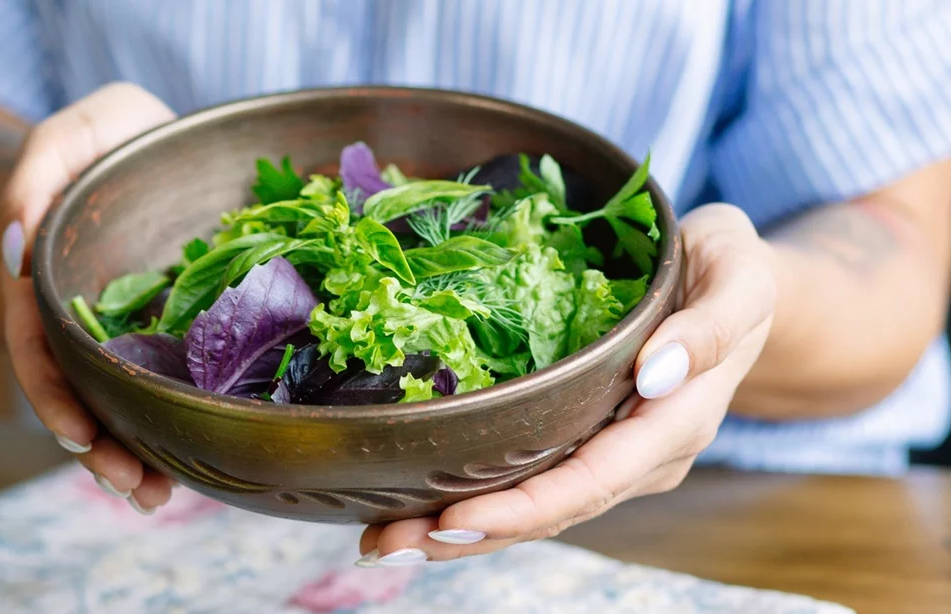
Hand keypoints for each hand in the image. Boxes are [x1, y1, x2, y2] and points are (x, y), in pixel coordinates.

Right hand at [0, 83, 176, 513]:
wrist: (164, 138)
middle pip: (79, 393)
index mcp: (50, 280)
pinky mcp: (171, 329)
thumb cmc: (113, 132)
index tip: (81, 437)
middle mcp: (84, 315)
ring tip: (159, 498)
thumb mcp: (75, 133)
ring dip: (134, 454)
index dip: (54, 396)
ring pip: (120, 402)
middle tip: (137, 491)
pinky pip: (164, 384)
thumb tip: (13, 245)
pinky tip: (189, 464)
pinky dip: (171, 424)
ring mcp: (128, 327)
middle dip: (101, 449)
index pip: (40, 349)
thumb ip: (38, 171)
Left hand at [355, 204, 776, 566]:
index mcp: (676, 422)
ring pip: (535, 506)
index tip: (453, 519)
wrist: (733, 283)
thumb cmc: (731, 269)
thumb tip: (658, 374)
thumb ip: (711, 326)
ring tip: (383, 540)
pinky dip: (474, 498)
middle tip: (386, 543)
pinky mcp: (587, 437)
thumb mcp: (740, 275)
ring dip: (458, 530)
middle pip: (552, 510)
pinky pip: (531, 477)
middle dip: (468, 533)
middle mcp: (640, 454)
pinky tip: (418, 505)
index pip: (595, 480)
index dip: (525, 507)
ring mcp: (611, 452)